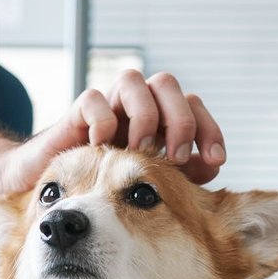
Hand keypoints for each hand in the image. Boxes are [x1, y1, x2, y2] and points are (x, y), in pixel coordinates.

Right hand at [0, 70, 226, 193]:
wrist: (63, 197)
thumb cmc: (112, 191)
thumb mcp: (153, 187)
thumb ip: (182, 178)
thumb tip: (213, 172)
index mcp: (160, 122)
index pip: (193, 106)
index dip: (208, 129)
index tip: (214, 160)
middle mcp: (136, 108)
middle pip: (166, 84)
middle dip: (178, 120)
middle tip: (177, 158)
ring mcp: (106, 108)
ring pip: (132, 80)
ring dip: (143, 116)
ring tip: (140, 151)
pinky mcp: (75, 117)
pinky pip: (91, 99)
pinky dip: (102, 120)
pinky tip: (103, 147)